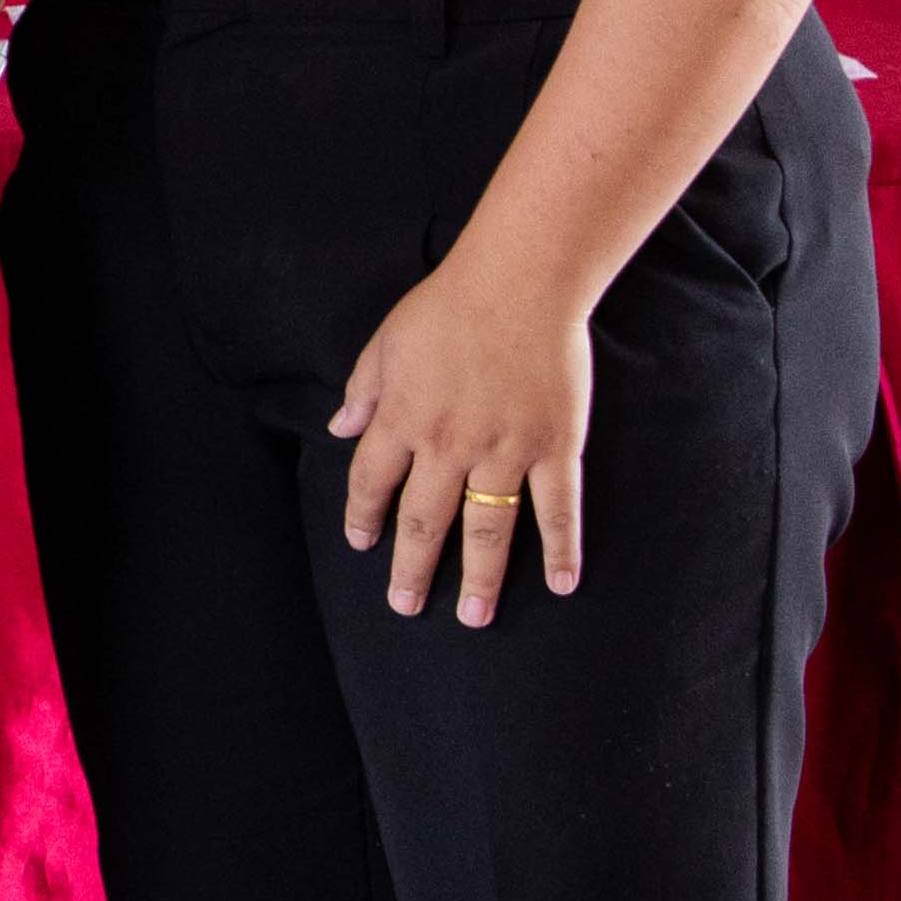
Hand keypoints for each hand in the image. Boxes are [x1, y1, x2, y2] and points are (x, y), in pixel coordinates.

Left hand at [331, 258, 594, 625]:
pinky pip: (558, 509)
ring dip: (480, 578)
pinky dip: (562, 549)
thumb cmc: (447, 306)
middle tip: (406, 606)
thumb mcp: (385, 343)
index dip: (364, 518)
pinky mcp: (554, 447)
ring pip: (488, 529)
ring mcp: (504, 451)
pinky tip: (562, 583)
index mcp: (401, 420)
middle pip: (425, 522)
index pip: (371, 484)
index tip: (362, 545)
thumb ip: (362, 392)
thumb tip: (338, 430)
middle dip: (413, 570)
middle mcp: (448, 446)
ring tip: (473, 617)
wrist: (519, 282)